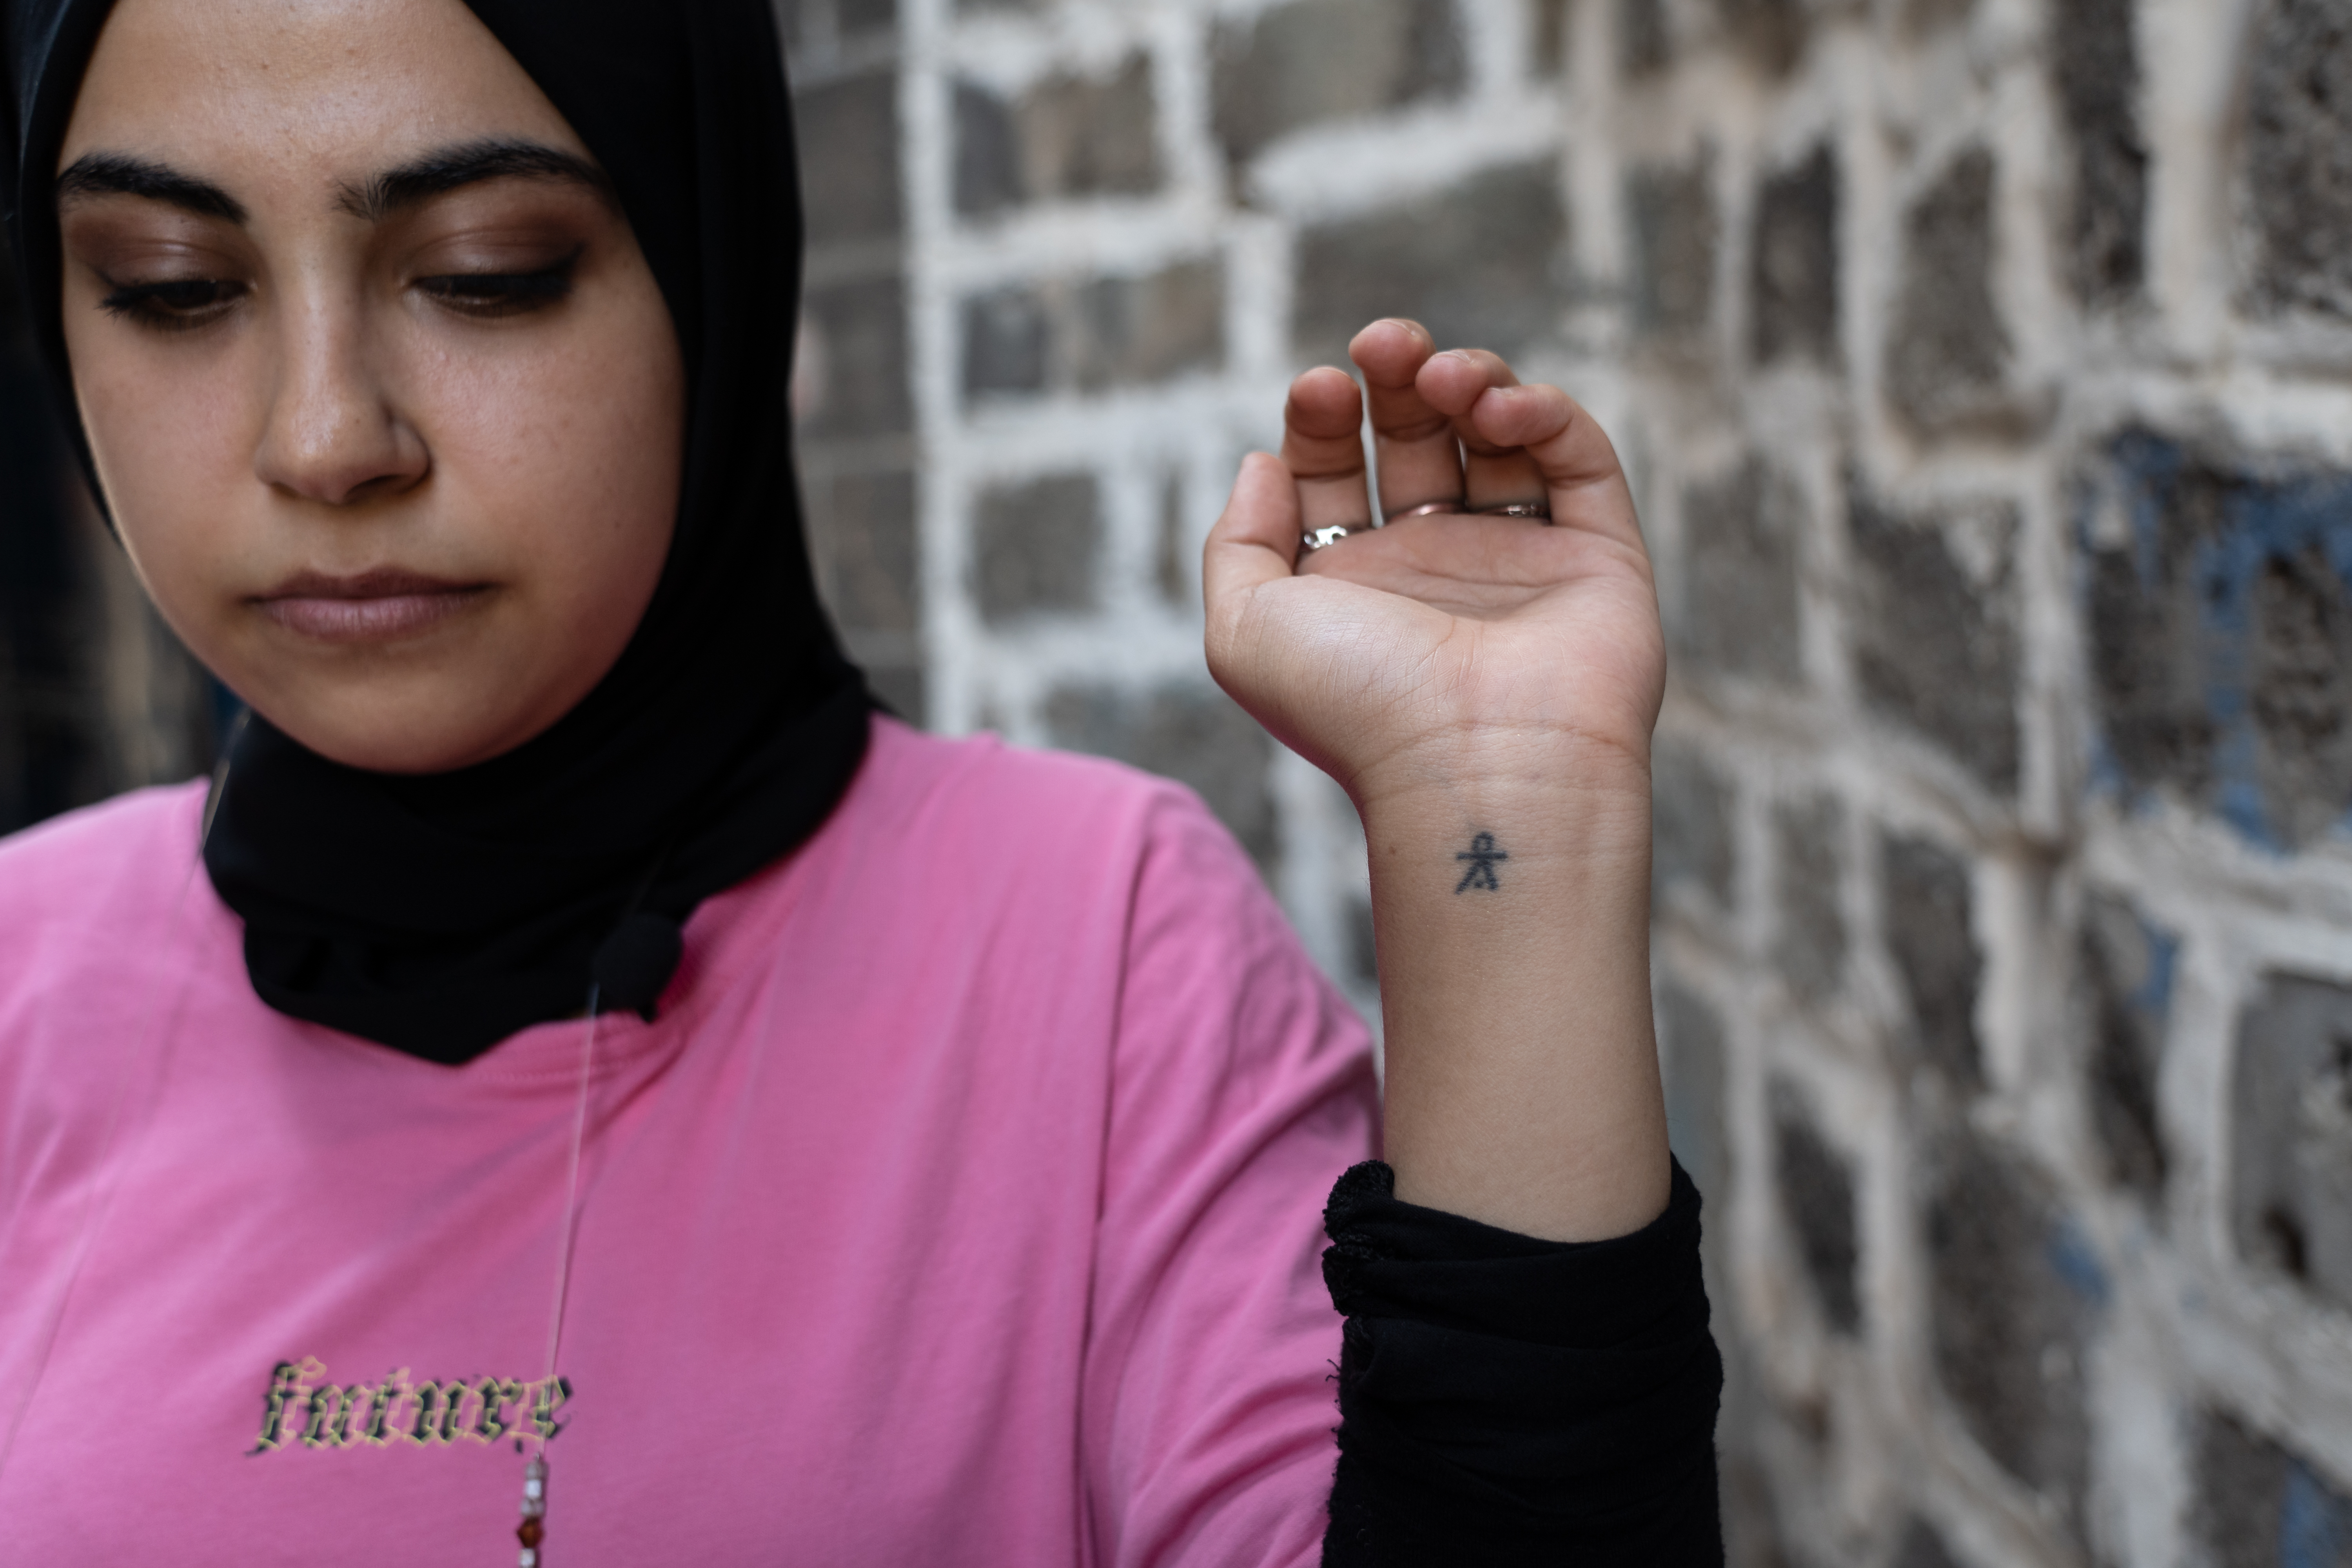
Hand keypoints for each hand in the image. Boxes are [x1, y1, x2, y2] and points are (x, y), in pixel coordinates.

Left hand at [1205, 319, 1670, 1240]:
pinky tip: (1501, 410)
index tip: (1319, 389)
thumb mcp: (1245, 631)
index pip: (1332, 469)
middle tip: (1384, 346)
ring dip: (1469, 379)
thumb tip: (1261, 463)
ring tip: (1444, 379)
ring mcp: (1519, 561)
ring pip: (1498, 435)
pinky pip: (1578, 459)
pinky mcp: (1597, 557)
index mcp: (1354, 586)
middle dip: (1397, 375)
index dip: (1321, 415)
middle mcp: (1434, 569)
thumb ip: (1235, 543)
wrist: (1479, 768)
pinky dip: (1543, 412)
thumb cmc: (1359, 708)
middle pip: (1415, 436)